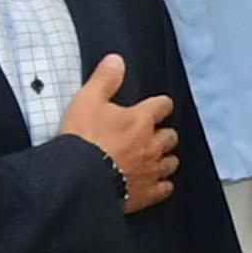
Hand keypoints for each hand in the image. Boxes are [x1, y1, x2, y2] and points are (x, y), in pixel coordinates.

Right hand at [61, 53, 178, 211]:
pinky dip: (162, 184)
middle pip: (170, 136)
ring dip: (165, 158)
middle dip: (163, 133)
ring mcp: (153, 169)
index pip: (162, 106)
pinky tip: (156, 183)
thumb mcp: (87, 100)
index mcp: (142, 119)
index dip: (160, 105)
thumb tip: (117, 60)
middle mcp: (153, 144)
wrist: (80, 177)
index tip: (157, 107)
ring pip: (171, 161)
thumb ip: (104, 80)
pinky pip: (165, 188)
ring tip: (155, 157)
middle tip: (152, 134)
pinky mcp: (148, 193)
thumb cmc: (83, 137)